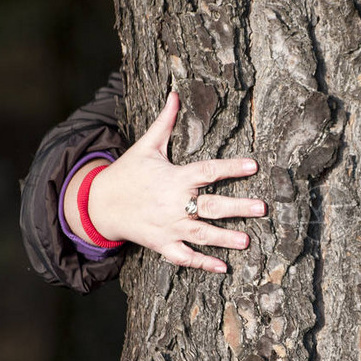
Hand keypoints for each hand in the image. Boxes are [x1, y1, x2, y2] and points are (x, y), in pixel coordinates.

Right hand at [77, 92, 264, 272]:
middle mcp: (174, 204)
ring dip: (225, 239)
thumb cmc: (127, 173)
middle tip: (262, 208)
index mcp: (174, 178)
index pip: (208, 171)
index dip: (231, 168)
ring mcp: (169, 226)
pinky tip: (223, 267)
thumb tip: (175, 93)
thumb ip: (165, 122)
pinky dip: (202, 264)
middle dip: (238, 208)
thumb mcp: (145, 146)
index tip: (253, 165)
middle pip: (211, 207)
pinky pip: (184, 257)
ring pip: (202, 234)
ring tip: (247, 241)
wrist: (98, 204)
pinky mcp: (162, 244)